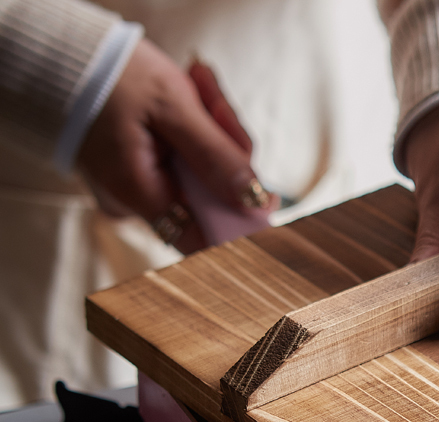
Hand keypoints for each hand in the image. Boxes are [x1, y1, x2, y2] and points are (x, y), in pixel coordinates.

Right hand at [77, 39, 271, 252]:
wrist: (60, 54)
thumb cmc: (110, 75)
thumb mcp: (172, 108)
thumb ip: (216, 157)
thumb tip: (253, 201)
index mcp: (142, 196)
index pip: (206, 239)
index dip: (242, 221)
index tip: (267, 195)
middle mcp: (139, 204)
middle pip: (211, 199)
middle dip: (226, 150)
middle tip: (214, 101)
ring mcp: (140, 191)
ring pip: (203, 177)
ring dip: (213, 130)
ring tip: (197, 83)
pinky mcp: (144, 175)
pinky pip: (185, 164)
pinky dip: (196, 132)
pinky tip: (189, 96)